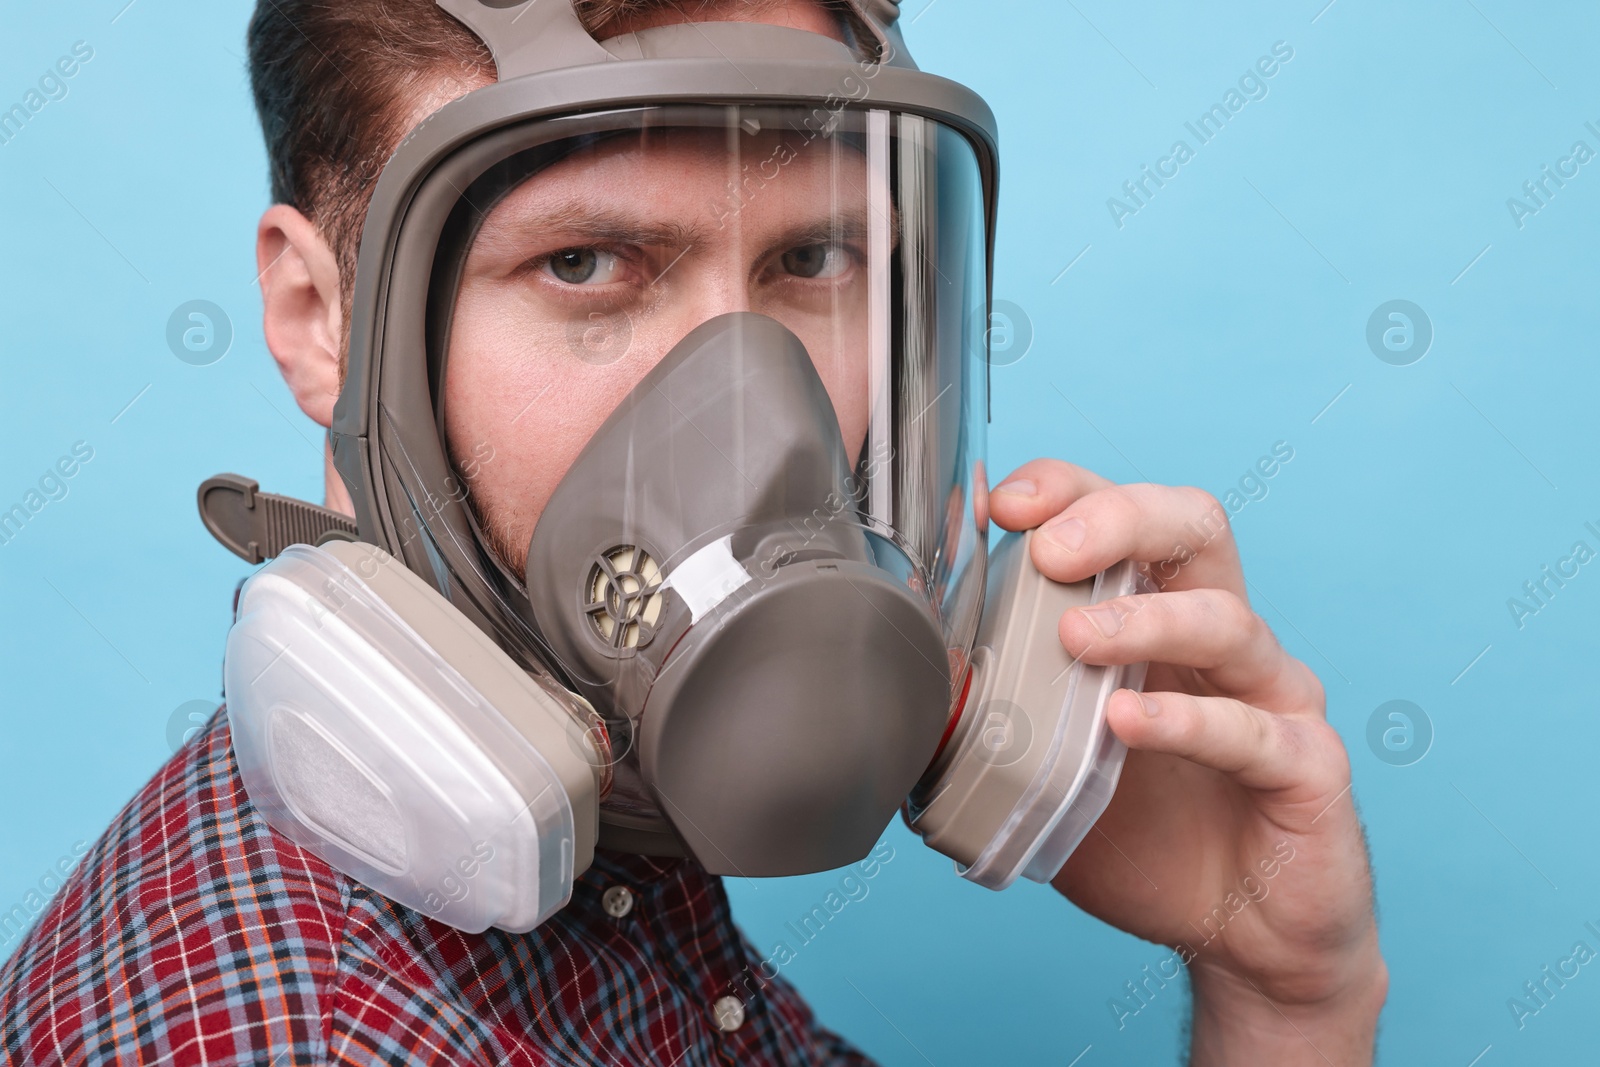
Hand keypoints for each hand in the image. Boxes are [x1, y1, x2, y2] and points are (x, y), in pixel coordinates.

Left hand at [988, 460, 1385, 1065]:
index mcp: (1159, 618)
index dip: (1069, 492)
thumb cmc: (1147, 836)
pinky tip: (1129, 723)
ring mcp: (1271, 697)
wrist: (1244, 934)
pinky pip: (1251, 730)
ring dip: (1145, 620)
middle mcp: (1220, 640)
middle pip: (1192, 528)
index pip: (1124, 517)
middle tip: (1049, 549)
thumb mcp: (1050, 766)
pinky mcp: (1304, 767)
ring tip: (1075, 638)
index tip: (1002, 504)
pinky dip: (1187, 721)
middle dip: (1118, 518)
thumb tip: (904, 687)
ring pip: (1226, 619)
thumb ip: (995, 715)